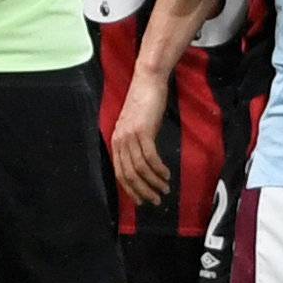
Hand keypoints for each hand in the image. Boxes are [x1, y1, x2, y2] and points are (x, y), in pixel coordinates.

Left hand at [111, 68, 171, 205]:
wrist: (148, 82)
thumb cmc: (145, 104)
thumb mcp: (138, 127)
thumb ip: (137, 144)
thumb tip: (145, 165)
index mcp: (116, 141)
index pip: (120, 173)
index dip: (131, 190)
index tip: (142, 201)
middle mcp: (120, 140)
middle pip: (129, 174)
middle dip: (143, 191)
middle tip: (156, 200)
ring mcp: (130, 136)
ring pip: (140, 168)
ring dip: (153, 182)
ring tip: (165, 189)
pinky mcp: (143, 131)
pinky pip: (150, 156)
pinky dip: (158, 168)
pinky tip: (166, 174)